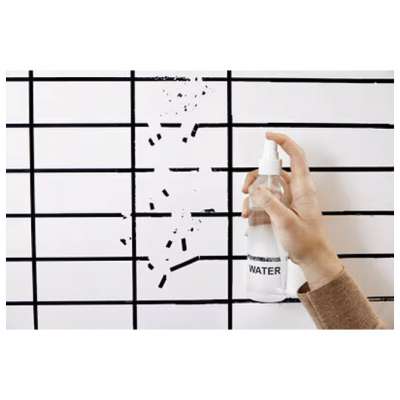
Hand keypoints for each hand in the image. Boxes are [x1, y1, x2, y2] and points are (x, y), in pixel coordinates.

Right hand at [242, 132, 342, 290]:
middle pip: (273, 172)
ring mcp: (288, 201)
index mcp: (302, 188)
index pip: (296, 155)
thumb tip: (255, 189)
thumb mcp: (286, 221)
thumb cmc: (306, 241)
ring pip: (266, 188)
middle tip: (245, 190)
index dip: (283, 142)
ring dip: (252, 197)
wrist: (311, 259)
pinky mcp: (282, 211)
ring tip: (246, 212)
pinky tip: (251, 220)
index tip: (268, 137)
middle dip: (255, 178)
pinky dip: (255, 208)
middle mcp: (295, 190)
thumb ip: (269, 203)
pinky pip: (265, 202)